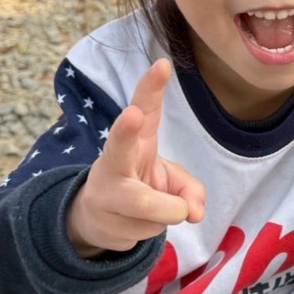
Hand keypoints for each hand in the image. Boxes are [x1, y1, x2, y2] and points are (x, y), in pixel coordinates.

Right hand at [66, 59, 204, 255]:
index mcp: (138, 140)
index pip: (146, 107)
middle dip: (125, 131)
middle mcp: (114, 160)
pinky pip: (146, 229)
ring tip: (168, 209)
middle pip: (118, 146)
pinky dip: (155, 228)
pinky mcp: (102, 218)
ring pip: (146, 204)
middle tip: (134, 115)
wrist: (100, 220)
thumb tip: (194, 213)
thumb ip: (190, 190)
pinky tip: (138, 221)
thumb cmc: (142, 188)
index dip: (152, 87)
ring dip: (167, 211)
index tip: (162, 65)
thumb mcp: (173, 183)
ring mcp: (105, 190)